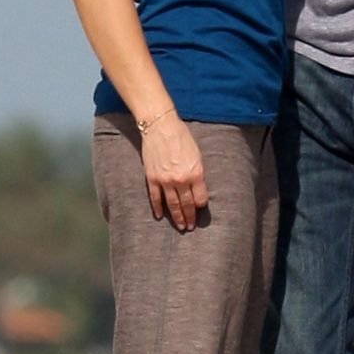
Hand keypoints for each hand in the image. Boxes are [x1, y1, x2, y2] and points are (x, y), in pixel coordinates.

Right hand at [140, 113, 208, 231]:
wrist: (160, 126)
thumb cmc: (181, 136)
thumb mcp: (196, 154)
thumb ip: (197, 171)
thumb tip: (197, 186)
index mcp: (195, 173)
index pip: (200, 198)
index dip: (201, 206)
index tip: (200, 209)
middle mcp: (181, 180)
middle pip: (187, 204)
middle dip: (190, 217)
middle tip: (190, 227)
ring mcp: (165, 180)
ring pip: (172, 204)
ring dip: (177, 217)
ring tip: (180, 226)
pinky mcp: (152, 178)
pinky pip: (156, 198)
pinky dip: (158, 208)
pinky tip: (160, 216)